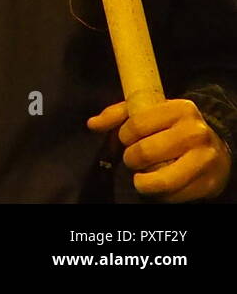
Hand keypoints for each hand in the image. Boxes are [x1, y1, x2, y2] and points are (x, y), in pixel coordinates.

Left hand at [88, 98, 231, 201]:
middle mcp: (195, 133)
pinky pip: (173, 197)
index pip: (136, 125)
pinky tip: (160, 184)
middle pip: (144, 152)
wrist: (215, 150)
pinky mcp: (208, 185)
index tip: (128, 139)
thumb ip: (118, 115)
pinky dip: (159, 195)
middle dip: (131, 159)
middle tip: (135, 159)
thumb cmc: (172, 129)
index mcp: (180, 109)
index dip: (124, 136)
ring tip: (143, 175)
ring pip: (160, 180)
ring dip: (143, 181)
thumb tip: (92, 124)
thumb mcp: (148, 113)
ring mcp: (205, 160)